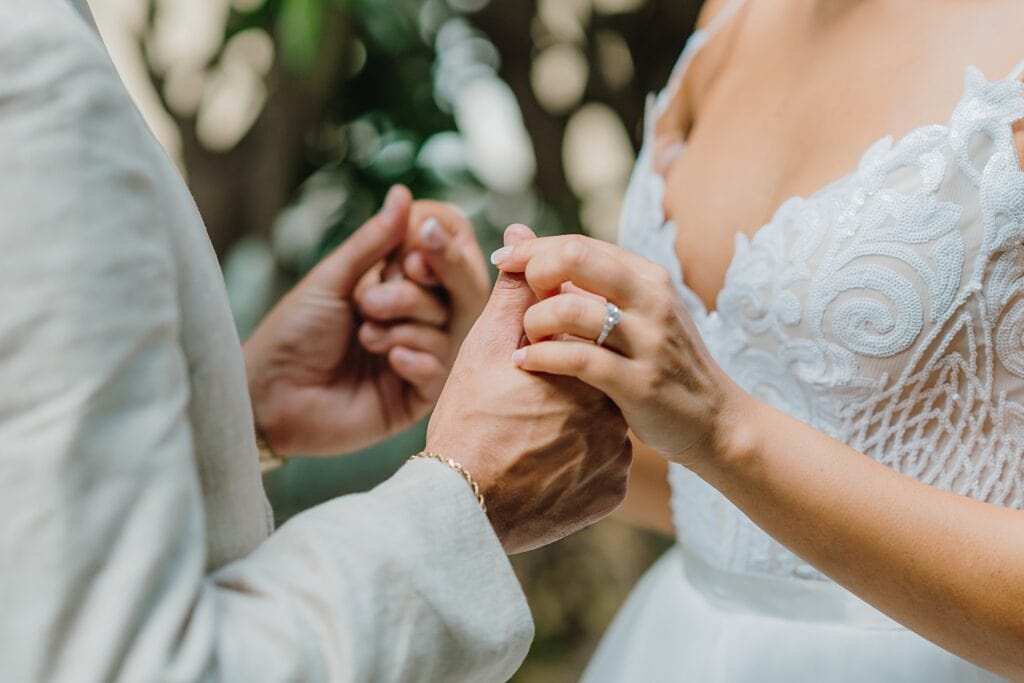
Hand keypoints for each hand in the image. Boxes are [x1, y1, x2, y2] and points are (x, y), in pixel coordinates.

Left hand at [244, 186, 481, 456]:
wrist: (269, 394)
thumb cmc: (293, 333)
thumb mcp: (332, 279)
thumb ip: (373, 241)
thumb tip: (402, 193)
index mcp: (398, 282)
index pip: (448, 256)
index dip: (441, 250)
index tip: (414, 249)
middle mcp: (416, 317)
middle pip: (458, 290)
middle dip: (416, 291)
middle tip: (370, 299)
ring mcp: (419, 355)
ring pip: (447, 328)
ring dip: (402, 325)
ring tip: (362, 334)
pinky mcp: (417, 395)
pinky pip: (440, 369)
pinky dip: (415, 358)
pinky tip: (387, 360)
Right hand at [427, 226, 632, 553]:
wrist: (460, 509)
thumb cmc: (466, 423)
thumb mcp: (483, 349)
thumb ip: (513, 292)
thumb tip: (521, 235)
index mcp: (587, 364)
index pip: (584, 334)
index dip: (549, 342)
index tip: (521, 364)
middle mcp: (614, 406)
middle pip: (595, 378)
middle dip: (564, 380)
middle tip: (520, 404)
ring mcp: (617, 454)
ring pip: (600, 422)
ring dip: (574, 421)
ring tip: (527, 435)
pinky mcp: (612, 491)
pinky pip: (602, 466)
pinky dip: (579, 462)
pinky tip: (543, 465)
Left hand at [492, 234, 747, 466]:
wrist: (716, 421)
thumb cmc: (661, 363)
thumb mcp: (634, 313)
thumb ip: (584, 279)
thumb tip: (517, 235)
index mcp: (648, 277)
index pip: (579, 244)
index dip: (533, 250)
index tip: (502, 263)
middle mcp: (652, 300)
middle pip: (576, 258)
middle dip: (533, 272)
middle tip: (516, 302)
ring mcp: (649, 341)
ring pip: (571, 309)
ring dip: (534, 322)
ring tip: (525, 339)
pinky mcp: (639, 383)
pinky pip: (577, 359)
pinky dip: (541, 357)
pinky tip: (525, 363)